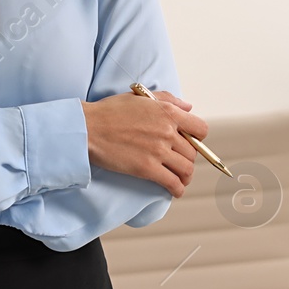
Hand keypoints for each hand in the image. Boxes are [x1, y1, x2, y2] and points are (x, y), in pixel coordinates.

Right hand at [81, 89, 208, 198]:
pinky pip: (173, 183)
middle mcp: (167, 131)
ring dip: (185, 176)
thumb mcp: (140, 97)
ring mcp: (158, 151)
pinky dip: (178, 189)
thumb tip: (188, 108)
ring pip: (186, 169)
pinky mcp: (148, 169)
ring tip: (180, 179)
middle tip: (179, 163)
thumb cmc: (110, 111)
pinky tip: (174, 190)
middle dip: (187, 159)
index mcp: (167, 112)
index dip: (198, 138)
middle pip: (192, 152)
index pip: (200, 129)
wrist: (88, 128)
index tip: (191, 143)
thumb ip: (168, 99)